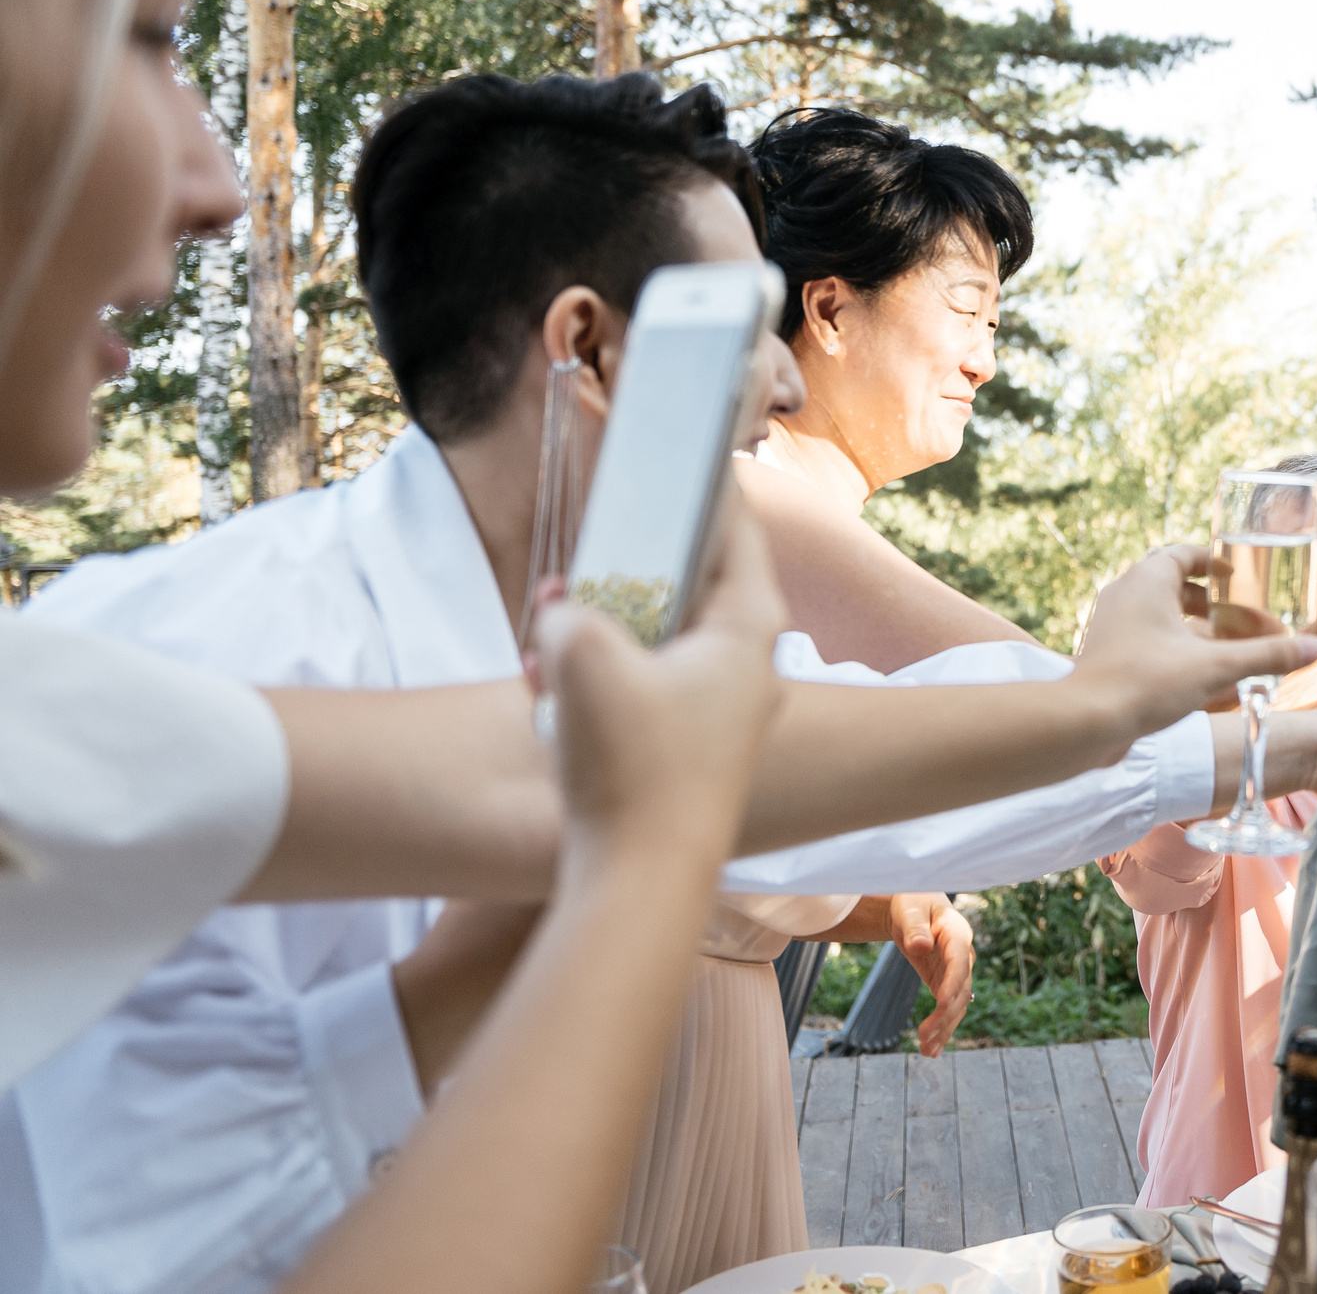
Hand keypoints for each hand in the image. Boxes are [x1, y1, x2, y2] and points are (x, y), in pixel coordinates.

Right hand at [534, 507, 787, 854]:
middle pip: (697, 586)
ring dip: (608, 627)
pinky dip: (603, 676)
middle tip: (597, 545)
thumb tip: (562, 615)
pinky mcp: (690, 750)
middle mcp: (750, 667)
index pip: (737, 533)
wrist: (641, 878)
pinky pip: (647, 687)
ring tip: (552, 624)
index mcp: (749, 629)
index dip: (710, 491)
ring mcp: (723, 713)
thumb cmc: (632, 765)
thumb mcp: (580, 658)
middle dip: (638, 568)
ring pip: (664, 640)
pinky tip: (546, 681)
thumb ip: (567, 612)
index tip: (686, 456)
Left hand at [888, 893, 975, 1057]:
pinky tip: (931, 1050)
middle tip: (924, 1036)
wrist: (914, 910)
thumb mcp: (909, 910)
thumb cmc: (912, 903)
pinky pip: (948, 1008)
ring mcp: (957, 971)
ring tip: (926, 1050)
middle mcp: (963, 955)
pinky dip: (941, 1029)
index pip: (960, 960)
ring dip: (944, 1028)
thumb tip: (920, 946)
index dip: (953, 983)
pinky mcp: (946, 983)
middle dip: (945, 1015)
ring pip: (957, 1005)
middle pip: (960, 989)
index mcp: (957, 932)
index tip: (941, 1003)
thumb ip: (914, 927)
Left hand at [1076, 545, 1316, 730]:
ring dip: (1187, 624)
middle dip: (1205, 598)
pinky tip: (1191, 674)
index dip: (1211, 561)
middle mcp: (1124, 595)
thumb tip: (1315, 647)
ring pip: (1155, 614)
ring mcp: (1110, 626)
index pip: (1181, 553)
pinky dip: (1169, 647)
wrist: (1087, 723)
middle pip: (1169, 583)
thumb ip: (1267, 655)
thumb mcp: (1217, 668)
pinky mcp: (1104, 655)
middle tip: (1234, 613)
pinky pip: (1142, 639)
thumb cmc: (1146, 683)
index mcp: (1147, 581)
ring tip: (1219, 643)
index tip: (1234, 574)